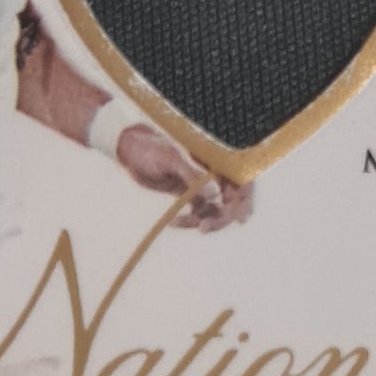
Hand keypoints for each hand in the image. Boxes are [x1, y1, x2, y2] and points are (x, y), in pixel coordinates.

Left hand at [114, 124, 253, 232]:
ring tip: (180, 222)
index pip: (241, 178)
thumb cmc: (151, 148)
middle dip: (222, 216)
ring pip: (216, 209)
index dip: (245, 197)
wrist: (130, 153)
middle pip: (232, 199)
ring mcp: (203, 184)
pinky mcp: (190, 194)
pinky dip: (190, 221)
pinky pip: (199, 213)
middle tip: (204, 228)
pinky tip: (174, 222)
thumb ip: (192, 176)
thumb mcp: (171, 159)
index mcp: (215, 157)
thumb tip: (214, 195)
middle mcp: (213, 171)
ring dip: (204, 220)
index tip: (239, 216)